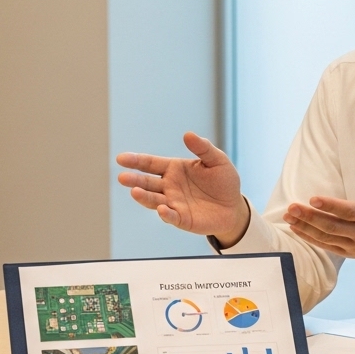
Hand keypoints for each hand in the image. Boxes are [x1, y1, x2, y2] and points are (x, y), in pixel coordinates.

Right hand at [117, 132, 249, 246]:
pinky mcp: (182, 219)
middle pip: (147, 182)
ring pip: (154, 200)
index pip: (151, 164)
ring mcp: (174, 203)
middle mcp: (169, 186)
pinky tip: (162, 209)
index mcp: (174, 169)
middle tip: (123, 177)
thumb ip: (203, 148)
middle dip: (135, 180)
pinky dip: (165, 213)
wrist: (234, 207)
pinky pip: (171, 216)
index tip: (121, 158)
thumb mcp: (217, 160)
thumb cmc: (223, 181)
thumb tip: (188, 134)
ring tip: (135, 192)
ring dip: (144, 197)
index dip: (136, 161)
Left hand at [283, 158, 354, 267]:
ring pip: (327, 238)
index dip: (330, 206)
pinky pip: (328, 247)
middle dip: (310, 217)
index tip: (313, 198)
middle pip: (333, 226)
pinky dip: (311, 239)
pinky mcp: (352, 253)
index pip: (349, 211)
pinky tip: (297, 229)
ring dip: (306, 228)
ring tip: (289, 217)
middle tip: (292, 207)